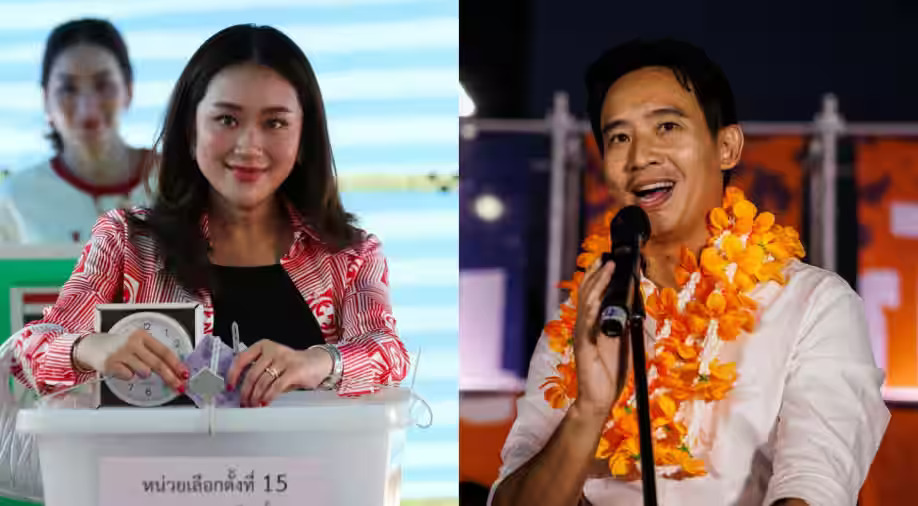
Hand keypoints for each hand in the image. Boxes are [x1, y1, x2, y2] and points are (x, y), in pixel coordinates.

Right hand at [74, 330, 188, 392]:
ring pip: (144, 371)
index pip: (164, 351)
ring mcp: (121, 353)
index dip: (176, 363)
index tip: (185, 373)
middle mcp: (133, 343)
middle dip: (170, 376)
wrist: (91, 346)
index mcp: (142, 336)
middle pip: (157, 363)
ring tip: (135, 368)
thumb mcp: (137, 345)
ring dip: (144, 373)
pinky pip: (128, 376)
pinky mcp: (110, 364)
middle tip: (178, 386)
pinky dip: (128, 376)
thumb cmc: (119, 347)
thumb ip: (153, 354)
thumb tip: (174, 370)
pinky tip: (122, 369)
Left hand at [225, 340, 332, 406]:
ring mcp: (284, 359)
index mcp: (263, 346)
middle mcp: (272, 350)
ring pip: (262, 382)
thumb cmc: (292, 365)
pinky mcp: (294, 370)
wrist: (318, 363)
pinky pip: (276, 387)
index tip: (230, 388)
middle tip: (244, 403)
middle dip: (245, 392)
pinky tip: (265, 403)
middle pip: (252, 374)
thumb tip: (242, 390)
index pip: (241, 359)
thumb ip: (259, 371)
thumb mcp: (273, 364)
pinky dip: (268, 397)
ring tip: (254, 405)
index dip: (233, 375)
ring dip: (256, 397)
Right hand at [572, 259, 629, 418]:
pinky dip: (591, 309)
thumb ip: (628, 325)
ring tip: (606, 268)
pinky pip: (586, 323)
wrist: (600, 398)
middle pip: (587, 292)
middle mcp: (586, 325)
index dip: (600, 276)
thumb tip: (637, 304)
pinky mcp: (583, 345)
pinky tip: (597, 298)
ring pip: (586, 302)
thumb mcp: (626, 343)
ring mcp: (583, 334)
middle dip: (596, 273)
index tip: (608, 260)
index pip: (595, 294)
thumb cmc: (611, 373)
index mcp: (596, 324)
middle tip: (605, 257)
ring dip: (597, 283)